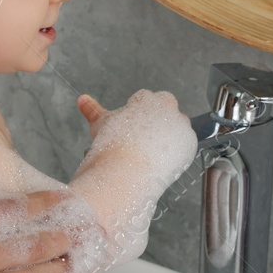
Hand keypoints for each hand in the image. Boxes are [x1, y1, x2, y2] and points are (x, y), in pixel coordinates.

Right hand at [76, 90, 195, 189]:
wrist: (126, 173)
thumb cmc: (112, 148)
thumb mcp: (100, 124)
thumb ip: (93, 110)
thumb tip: (82, 100)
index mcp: (147, 98)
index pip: (144, 100)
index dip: (136, 116)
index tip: (132, 130)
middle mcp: (167, 106)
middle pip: (164, 110)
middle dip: (155, 122)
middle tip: (142, 141)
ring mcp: (181, 124)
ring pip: (175, 127)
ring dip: (168, 135)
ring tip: (152, 153)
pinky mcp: (190, 142)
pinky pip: (185, 143)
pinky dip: (177, 150)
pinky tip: (163, 159)